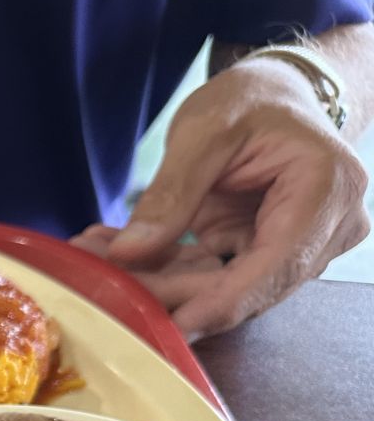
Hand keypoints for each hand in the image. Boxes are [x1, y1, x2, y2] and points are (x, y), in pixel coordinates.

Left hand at [73, 58, 369, 337]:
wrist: (273, 94)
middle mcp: (325, 228)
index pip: (276, 267)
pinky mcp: (263, 254)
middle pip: (245, 286)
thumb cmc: (251, 100)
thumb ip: (170, 194)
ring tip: (94, 259)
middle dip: (170, 291)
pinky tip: (115, 256)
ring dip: (158, 281)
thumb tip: (127, 253)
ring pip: (221, 287)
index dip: (220, 304)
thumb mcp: (204, 132)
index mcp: (326, 190)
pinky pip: (211, 275)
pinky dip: (164, 270)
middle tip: (102, 284)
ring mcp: (297, 246)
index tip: (167, 326)